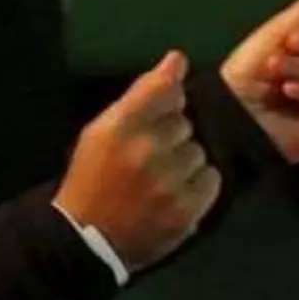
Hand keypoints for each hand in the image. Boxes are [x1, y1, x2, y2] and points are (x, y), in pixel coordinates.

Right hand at [54, 51, 220, 270]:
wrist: (87, 240)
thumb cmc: (93, 178)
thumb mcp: (102, 131)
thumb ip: (142, 94)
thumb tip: (178, 60)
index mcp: (120, 126)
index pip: (165, 88)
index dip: (170, 95)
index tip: (167, 104)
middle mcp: (146, 150)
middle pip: (184, 122)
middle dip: (173, 136)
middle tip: (151, 157)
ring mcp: (168, 182)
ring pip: (199, 151)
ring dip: (186, 162)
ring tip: (162, 179)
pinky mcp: (186, 209)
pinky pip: (211, 179)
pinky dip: (198, 185)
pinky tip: (176, 194)